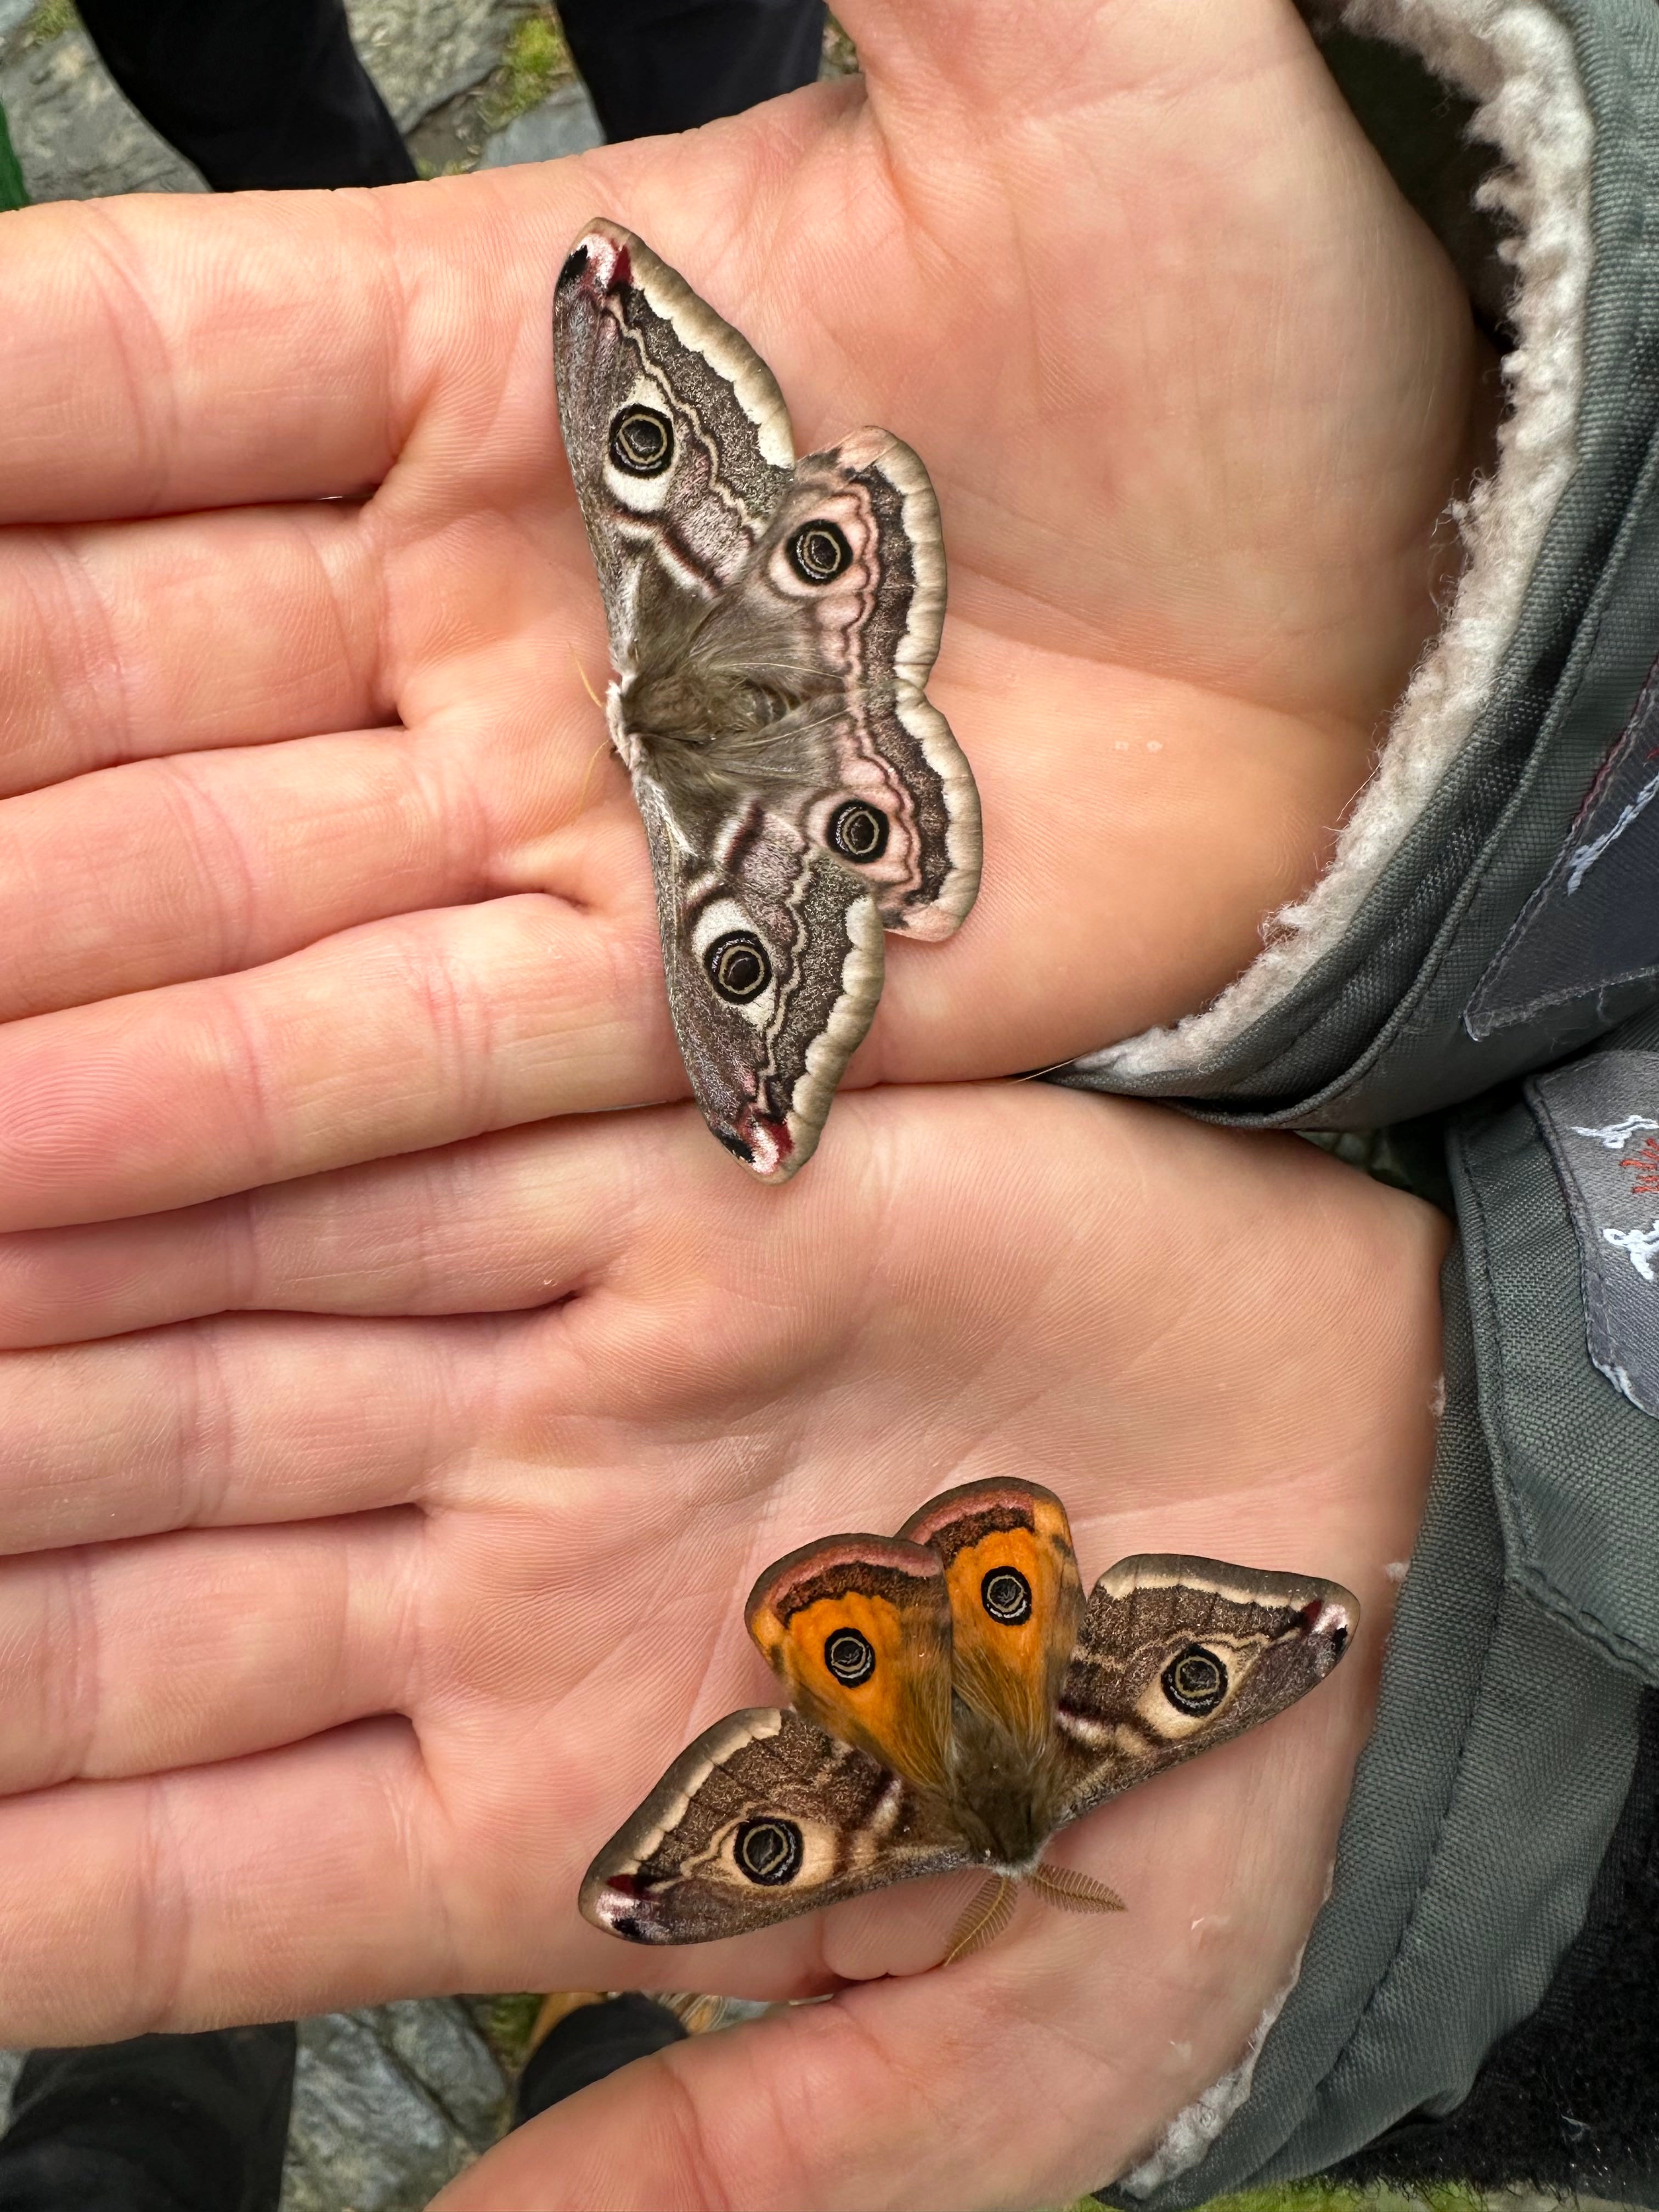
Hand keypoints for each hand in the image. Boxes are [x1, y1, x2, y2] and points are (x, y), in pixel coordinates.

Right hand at [0, 0, 1486, 1235]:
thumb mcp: (1059, 47)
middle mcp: (471, 593)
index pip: (101, 371)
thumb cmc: (1256, 301)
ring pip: (210, 895)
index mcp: (492, 340)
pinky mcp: (678, 987)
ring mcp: (557, 807)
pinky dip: (225, 1112)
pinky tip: (36, 1166)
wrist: (1395, 588)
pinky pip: (405, 1053)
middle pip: (90, 673)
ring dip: (32, 988)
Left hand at [0, 1081, 1444, 2207]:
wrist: (1387, 1504)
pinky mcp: (681, 1192)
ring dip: (31, 1345)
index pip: (168, 1861)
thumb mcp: (1019, 2044)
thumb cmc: (1205, 1772)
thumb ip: (743, 2171)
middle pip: (136, 1588)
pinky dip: (237, 1157)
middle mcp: (512, 1579)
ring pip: (220, 1357)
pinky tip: (66, 1151)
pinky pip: (413, 1172)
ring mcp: (577, 1372)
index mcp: (546, 1808)